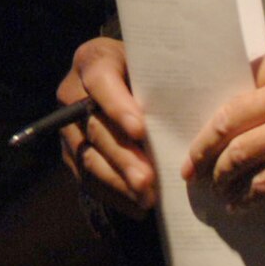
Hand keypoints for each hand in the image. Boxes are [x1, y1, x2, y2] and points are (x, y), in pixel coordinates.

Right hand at [57, 37, 156, 218]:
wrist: (124, 80)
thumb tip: (197, 102)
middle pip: (94, 127)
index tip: (140, 130)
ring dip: (118, 181)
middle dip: (123, 156)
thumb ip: (164, 79)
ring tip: (146, 197)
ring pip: (88, 157)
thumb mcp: (153, 64)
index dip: (117, 106)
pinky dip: (112, 194)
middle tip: (147, 179)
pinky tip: (137, 206)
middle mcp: (72, 91)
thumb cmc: (147, 72)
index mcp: (93, 60)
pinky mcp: (70, 152)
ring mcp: (67, 125)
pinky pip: (86, 178)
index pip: (100, 81)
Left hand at [182, 38, 264, 205]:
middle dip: (203, 148)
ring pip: (241, 155)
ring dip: (222, 176)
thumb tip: (245, 110)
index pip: (240, 87)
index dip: (223, 117)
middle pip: (229, 121)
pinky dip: (248, 196)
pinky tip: (241, 203)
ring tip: (217, 188)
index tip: (207, 134)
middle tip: (191, 167)